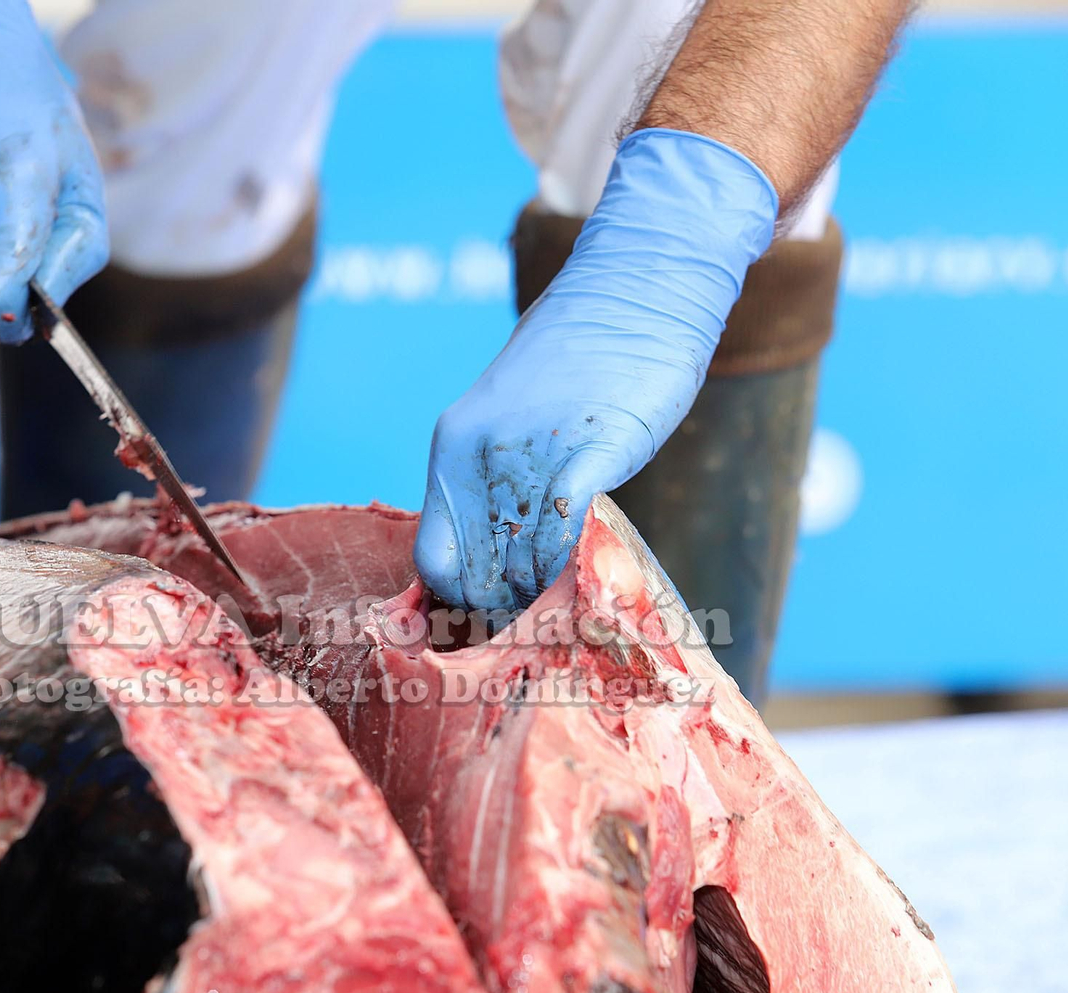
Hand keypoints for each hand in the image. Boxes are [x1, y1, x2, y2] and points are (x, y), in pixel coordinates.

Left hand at [414, 129, 778, 613]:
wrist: (637, 290)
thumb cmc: (578, 360)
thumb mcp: (510, 418)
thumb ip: (494, 479)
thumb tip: (494, 548)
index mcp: (450, 448)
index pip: (431, 560)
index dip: (456, 602)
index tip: (488, 620)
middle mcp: (477, 455)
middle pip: (471, 577)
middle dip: (498, 614)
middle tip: (530, 628)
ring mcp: (529, 453)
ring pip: (516, 567)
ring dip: (537, 599)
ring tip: (558, 611)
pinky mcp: (589, 452)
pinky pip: (560, 533)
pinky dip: (566, 566)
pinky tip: (580, 571)